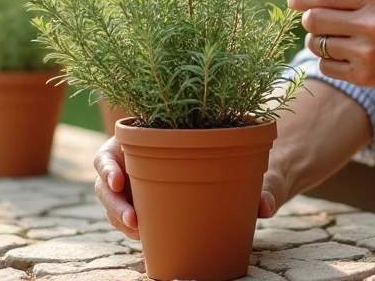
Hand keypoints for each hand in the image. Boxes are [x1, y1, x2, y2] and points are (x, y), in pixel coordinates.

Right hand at [94, 137, 286, 236]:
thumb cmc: (241, 154)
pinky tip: (147, 239)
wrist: (243, 169)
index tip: (119, 180)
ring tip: (141, 233)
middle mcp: (135, 160)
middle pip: (108, 183)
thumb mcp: (249, 159)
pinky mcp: (146, 204)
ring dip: (122, 220)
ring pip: (116, 204)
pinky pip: (131, 218)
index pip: (112, 149)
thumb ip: (259, 181)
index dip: (108, 165)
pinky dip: (134, 230)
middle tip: (134, 220)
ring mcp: (138, 184)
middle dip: (114, 203)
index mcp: (146, 136)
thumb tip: (266, 207)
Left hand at [288, 0, 374, 90]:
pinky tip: (343, 55)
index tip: (292, 2)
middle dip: (309, 20)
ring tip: (335, 39)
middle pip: (314, 20)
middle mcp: (371, 23)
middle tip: (316, 21)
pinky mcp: (366, 76)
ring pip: (317, 44)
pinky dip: (328, 60)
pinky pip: (327, 66)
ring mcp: (368, 52)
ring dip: (318, 41)